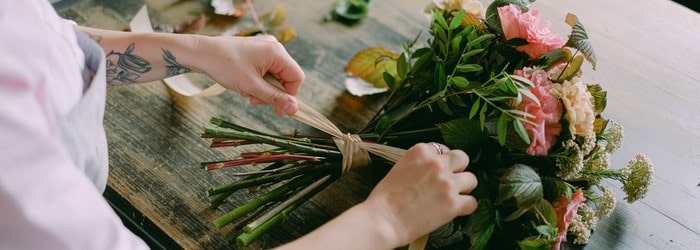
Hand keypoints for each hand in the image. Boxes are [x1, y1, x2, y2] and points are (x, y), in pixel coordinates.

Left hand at [196, 35, 303, 114]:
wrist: (202, 53)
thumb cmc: (225, 66)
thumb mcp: (251, 86)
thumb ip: (274, 98)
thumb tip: (294, 109)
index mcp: (277, 52)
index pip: (296, 78)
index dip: (289, 95)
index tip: (276, 108)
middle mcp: (274, 47)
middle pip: (285, 77)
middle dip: (271, 92)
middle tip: (254, 100)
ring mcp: (265, 48)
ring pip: (274, 76)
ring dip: (263, 89)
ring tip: (246, 91)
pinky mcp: (256, 51)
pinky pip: (266, 70)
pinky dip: (257, 81)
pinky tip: (244, 84)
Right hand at [361, 143, 477, 246]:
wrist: (383, 219)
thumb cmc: (385, 199)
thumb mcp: (399, 169)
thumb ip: (418, 165)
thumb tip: (430, 171)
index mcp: (420, 152)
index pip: (442, 149)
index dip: (441, 161)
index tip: (438, 170)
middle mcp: (436, 164)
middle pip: (461, 158)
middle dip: (457, 169)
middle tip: (449, 180)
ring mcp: (447, 183)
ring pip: (471, 179)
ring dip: (464, 188)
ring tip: (452, 197)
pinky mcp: (453, 203)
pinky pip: (472, 202)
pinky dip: (465, 207)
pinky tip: (456, 210)